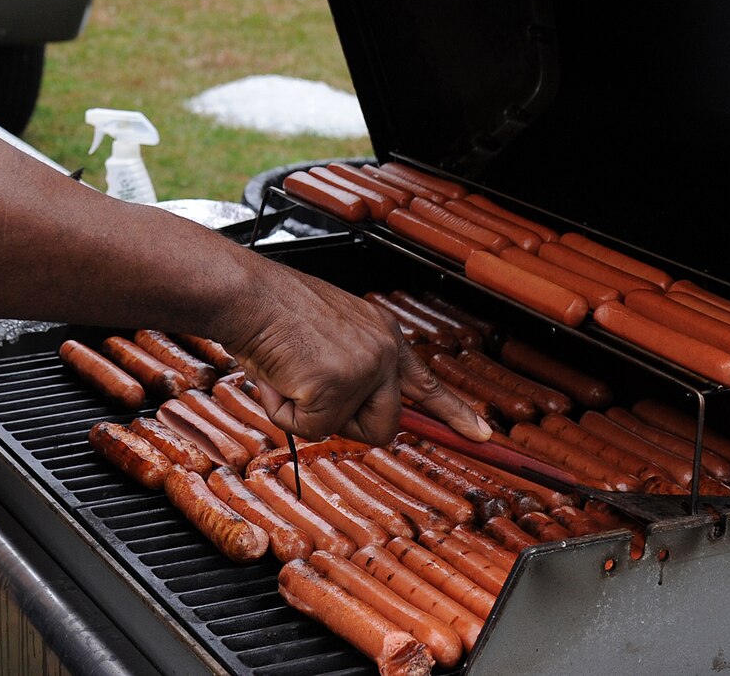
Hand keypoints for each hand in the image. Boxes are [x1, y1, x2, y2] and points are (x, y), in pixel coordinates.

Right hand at [213, 265, 492, 445]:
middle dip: (345, 422)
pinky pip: (309, 429)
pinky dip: (285, 412)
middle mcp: (384, 349)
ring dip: (310, 415)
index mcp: (383, 334)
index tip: (482, 434)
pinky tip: (279, 376)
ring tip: (290, 373)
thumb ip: (351, 370)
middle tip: (309, 389)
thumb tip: (347, 413)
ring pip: (344, 429)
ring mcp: (364, 367)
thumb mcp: (329, 335)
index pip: (426, 382)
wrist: (248, 294)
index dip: (454, 414)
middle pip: (384, 426)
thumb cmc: (273, 314)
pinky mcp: (336, 385)